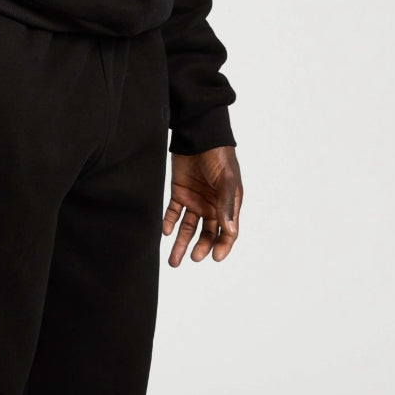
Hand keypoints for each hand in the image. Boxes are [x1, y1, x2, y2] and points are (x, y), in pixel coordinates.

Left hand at [162, 145, 241, 266]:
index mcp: (228, 203)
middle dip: (200, 247)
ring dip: (181, 242)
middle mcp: (212, 205)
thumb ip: (227, 205)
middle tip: (192, 258)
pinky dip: (169, 223)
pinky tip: (166, 232)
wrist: (199, 135)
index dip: (222, 245)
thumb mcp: (226, 180)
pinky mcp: (179, 192)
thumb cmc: (219, 155)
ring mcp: (195, 199)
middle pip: (207, 232)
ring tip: (174, 260)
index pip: (227, 231)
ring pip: (188, 227)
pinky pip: (173, 212)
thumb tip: (228, 230)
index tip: (214, 257)